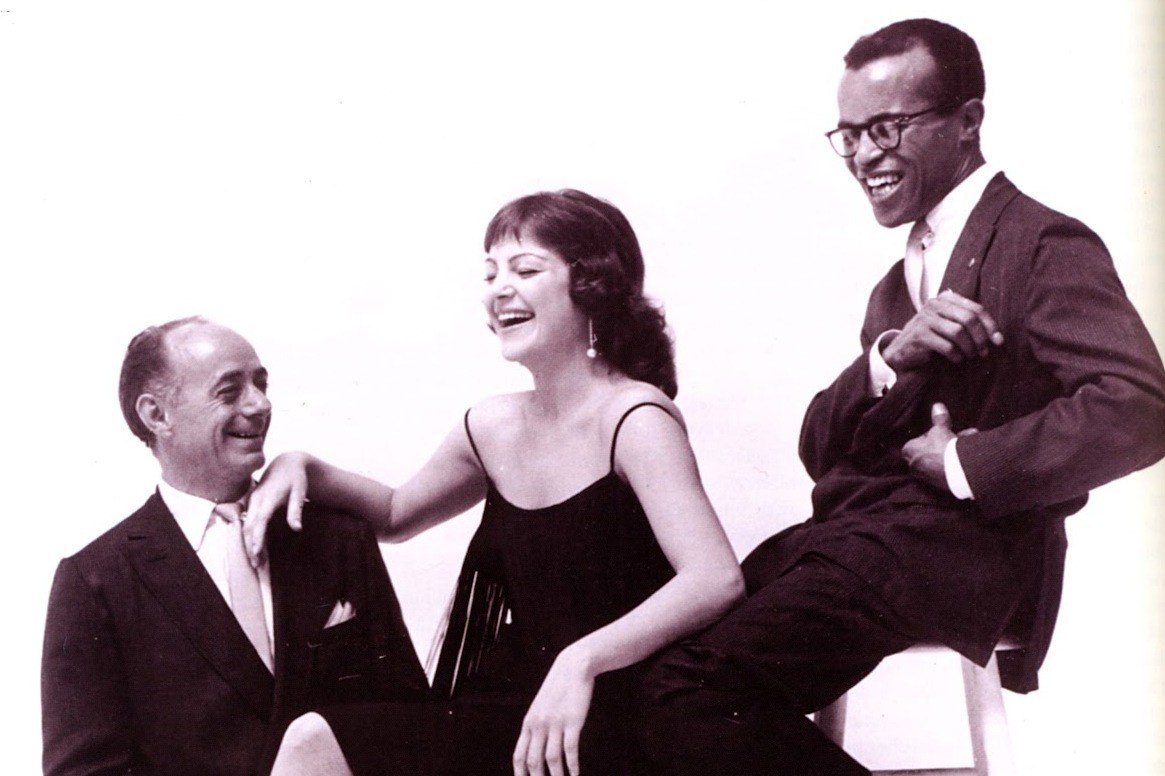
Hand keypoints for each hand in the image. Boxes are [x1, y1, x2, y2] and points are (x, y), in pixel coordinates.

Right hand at [243, 452, 309, 566]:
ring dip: (249, 544)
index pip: (259, 521)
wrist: (287, 463)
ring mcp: (252, 502)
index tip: (256, 552)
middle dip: (250, 546)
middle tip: (257, 566)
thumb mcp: (300, 492)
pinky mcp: (252, 504)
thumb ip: (296, 510)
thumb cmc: (296, 479)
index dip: (256, 537)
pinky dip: (250, 537)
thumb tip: (296, 528)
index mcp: (267, 498)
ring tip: (257, 562)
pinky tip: (256, 549)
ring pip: (246, 527)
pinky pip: (248, 523)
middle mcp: (256, 500)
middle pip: (248, 527)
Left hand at [513, 648, 594, 775]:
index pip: (519, 756)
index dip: (521, 775)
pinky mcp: (572, 721)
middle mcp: (539, 725)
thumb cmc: (558, 688)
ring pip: (552, 760)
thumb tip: (535, 748)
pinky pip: (570, 750)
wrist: (573, 667)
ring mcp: (555, 724)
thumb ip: (536, 726)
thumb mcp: (540, 707)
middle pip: (533, 762)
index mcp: (529, 723)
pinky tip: (575, 774)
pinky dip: (573, 766)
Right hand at [881, 290, 1003, 371]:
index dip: (990, 325)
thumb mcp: (950, 324)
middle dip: (981, 338)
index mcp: (945, 298)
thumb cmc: (932, 338)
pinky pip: (947, 346)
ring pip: (959, 332)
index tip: (999, 341)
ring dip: (969, 348)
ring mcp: (925, 318)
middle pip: (969, 319)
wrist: (903, 351)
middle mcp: (934, 304)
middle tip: (984, 352)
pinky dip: (956, 356)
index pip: (976, 309)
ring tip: (969, 356)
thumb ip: (969, 323)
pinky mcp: (919, 335)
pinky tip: (956, 360)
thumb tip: (997, 337)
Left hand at [901, 403, 977, 490]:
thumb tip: (937, 406)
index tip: (943, 432)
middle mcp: (914, 466)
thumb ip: (939, 418)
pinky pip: (948, 468)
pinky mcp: (940, 484)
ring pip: (941, 458)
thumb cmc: (943, 448)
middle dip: (947, 441)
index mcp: (908, 451)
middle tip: (960, 436)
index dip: (931, 435)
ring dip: (956, 450)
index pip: (917, 440)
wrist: (958, 472)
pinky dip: (958, 461)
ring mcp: (927, 477)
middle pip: (931, 450)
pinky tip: (970, 454)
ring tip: (970, 440)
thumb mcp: (941, 429)